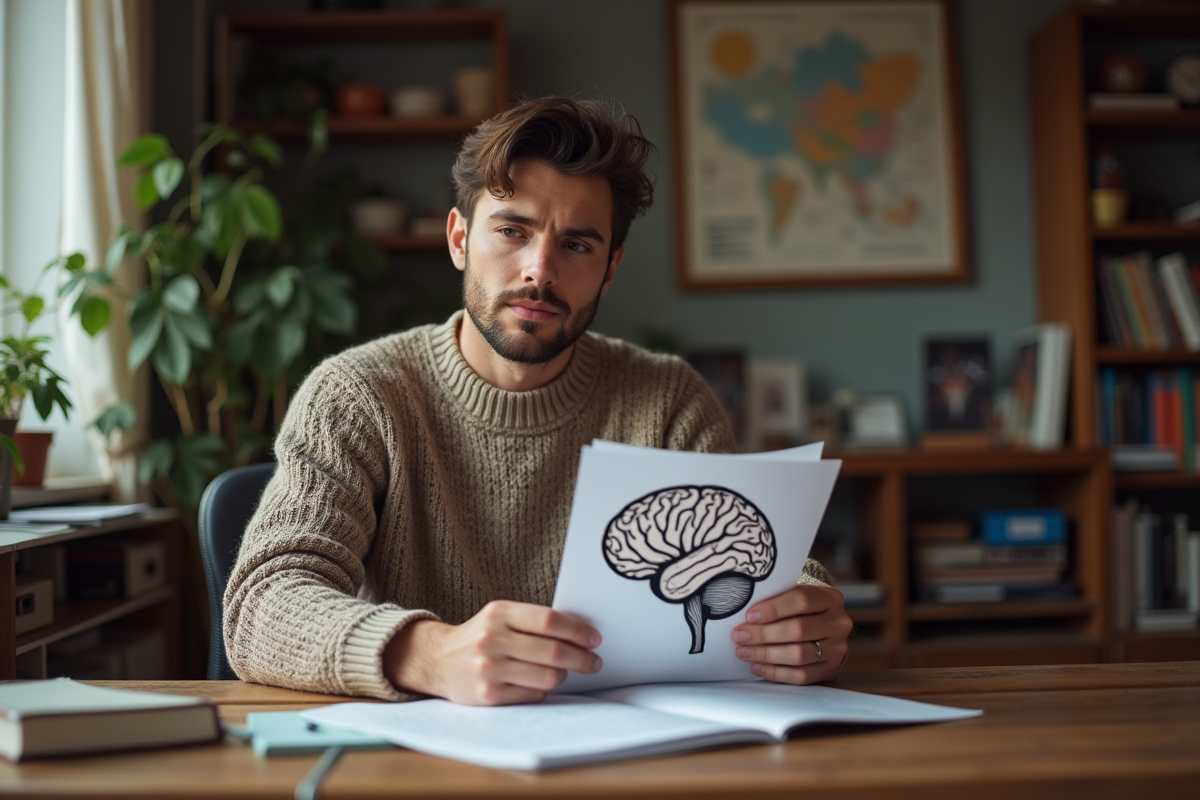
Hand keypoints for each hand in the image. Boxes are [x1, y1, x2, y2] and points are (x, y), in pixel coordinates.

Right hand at [383, 600, 602, 705]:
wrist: (437, 660)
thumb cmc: (480, 636)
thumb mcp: (499, 616)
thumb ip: (532, 620)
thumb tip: (580, 633)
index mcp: (499, 613)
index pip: (549, 620)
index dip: (578, 631)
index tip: (595, 639)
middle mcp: (492, 639)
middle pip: (553, 651)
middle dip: (581, 658)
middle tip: (594, 662)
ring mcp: (489, 668)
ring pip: (547, 676)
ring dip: (563, 675)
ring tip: (564, 672)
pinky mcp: (488, 694)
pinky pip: (533, 694)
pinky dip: (543, 689)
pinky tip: (539, 683)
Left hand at [730, 584, 851, 684]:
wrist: (821, 625)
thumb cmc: (799, 608)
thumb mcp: (793, 596)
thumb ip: (775, 601)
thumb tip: (744, 615)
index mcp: (830, 598)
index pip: (801, 600)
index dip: (773, 609)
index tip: (749, 616)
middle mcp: (838, 623)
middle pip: (798, 629)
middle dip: (763, 634)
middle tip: (739, 636)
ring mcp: (837, 649)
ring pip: (799, 655)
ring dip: (766, 654)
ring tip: (744, 652)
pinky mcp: (831, 669)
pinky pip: (801, 676)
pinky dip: (775, 673)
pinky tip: (757, 667)